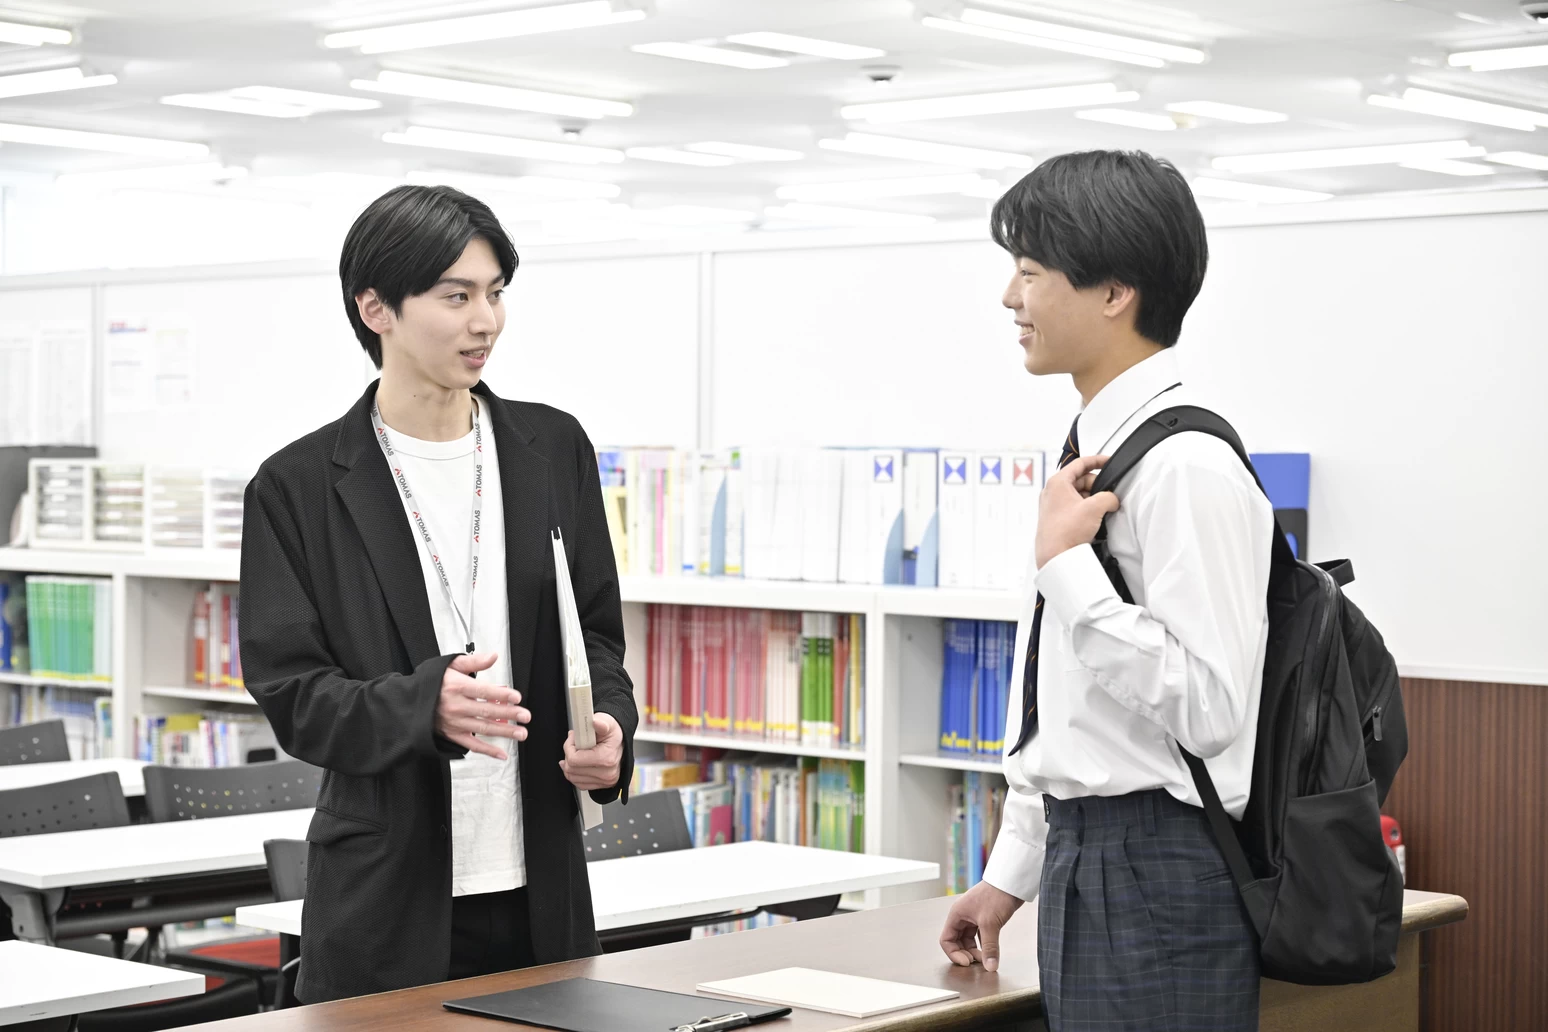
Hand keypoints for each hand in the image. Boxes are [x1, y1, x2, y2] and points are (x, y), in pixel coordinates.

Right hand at [435, 651, 530, 760]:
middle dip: (508, 714)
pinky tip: (502, 754)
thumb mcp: (450, 665)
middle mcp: (456, 706)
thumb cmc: (433, 682)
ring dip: (504, 732)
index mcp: (457, 687)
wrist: (411, 702)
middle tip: (525, 716)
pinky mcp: (453, 734)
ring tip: (521, 733)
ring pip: (483, 728)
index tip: (516, 697)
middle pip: (486, 711)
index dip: (501, 695)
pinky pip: (472, 745)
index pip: (483, 691)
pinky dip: (487, 751)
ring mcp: (455, 722)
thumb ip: (474, 662)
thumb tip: (493, 656)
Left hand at [560, 711, 622, 790]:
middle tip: (576, 744)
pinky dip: (575, 773)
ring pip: (572, 777)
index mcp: (606, 759)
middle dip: (569, 754)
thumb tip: (596, 722)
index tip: (574, 738)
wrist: (620, 741)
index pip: (574, 760)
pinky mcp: (601, 785)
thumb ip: (601, 722)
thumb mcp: (608, 722)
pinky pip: (578, 783)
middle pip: (571, 769)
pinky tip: (579, 763)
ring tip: (579, 752)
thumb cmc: (612, 732)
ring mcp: (604, 781)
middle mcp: (607, 773)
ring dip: (571, 764)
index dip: (569, 746)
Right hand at [939, 880, 1024, 972]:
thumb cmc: (996, 895)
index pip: (946, 939)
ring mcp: (974, 918)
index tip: (967, 962)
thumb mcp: (990, 924)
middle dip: (966, 954)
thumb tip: (990, 966)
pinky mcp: (985, 919)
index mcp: (957, 915)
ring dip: (975, 951)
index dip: (954, 953)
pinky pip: (980, 936)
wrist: (1012, 883)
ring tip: (986, 959)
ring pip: (969, 940)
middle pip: (957, 941)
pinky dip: (984, 945)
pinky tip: (991, 951)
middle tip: (978, 962)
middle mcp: (963, 916)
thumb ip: (989, 947)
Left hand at [1035, 454, 1119, 568]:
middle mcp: (1052, 492)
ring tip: (1103, 510)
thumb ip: (1108, 497)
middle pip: (1081, 480)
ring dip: (1094, 500)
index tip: (1109, 461)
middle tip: (1110, 496)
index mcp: (1057, 482)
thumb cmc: (1065, 532)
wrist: (1055, 556)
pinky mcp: (1057, 519)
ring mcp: (1054, 506)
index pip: (1080, 463)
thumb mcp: (1094, 508)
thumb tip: (1112, 500)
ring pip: (1079, 495)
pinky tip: (1096, 519)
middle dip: (1098, 486)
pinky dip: (1087, 509)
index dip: (1097, 460)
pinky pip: (1076, 507)